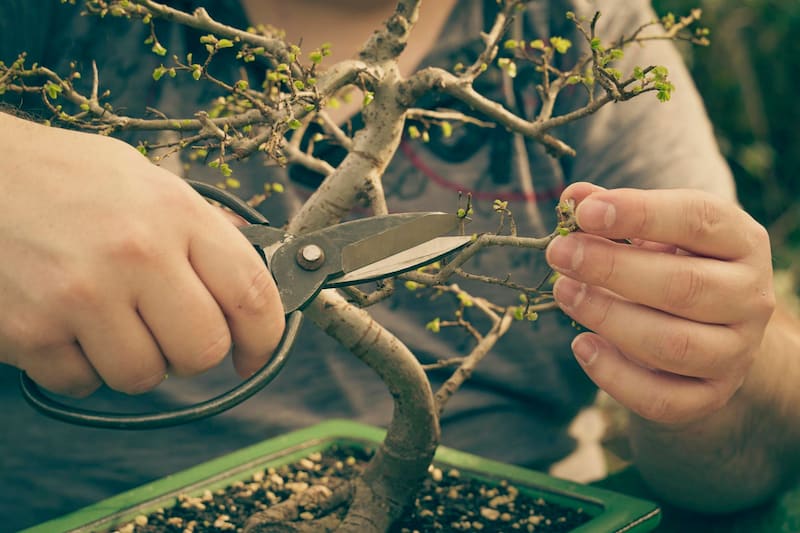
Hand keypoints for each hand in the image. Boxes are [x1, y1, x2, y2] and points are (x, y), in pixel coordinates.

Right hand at [0, 113, 284, 396]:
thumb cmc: (66, 179)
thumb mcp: (147, 182)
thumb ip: (201, 232)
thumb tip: (252, 279)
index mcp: (176, 213)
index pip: (251, 293)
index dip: (265, 337)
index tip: (255, 354)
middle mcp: (136, 254)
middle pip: (203, 351)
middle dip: (193, 353)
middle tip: (170, 333)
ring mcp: (82, 295)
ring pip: (144, 377)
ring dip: (134, 361)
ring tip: (109, 321)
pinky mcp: (32, 331)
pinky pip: (84, 384)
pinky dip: (81, 368)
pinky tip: (68, 326)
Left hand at [546, 182, 774, 423]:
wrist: (710, 330)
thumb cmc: (672, 264)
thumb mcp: (651, 231)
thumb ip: (613, 211)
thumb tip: (574, 198)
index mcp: (740, 241)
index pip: (698, 220)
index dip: (639, 214)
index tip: (584, 213)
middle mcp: (751, 297)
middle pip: (684, 287)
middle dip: (611, 269)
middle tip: (558, 254)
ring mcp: (736, 352)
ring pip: (673, 345)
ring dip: (608, 318)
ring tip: (565, 293)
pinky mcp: (711, 395)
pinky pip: (662, 399)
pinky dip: (614, 376)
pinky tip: (581, 345)